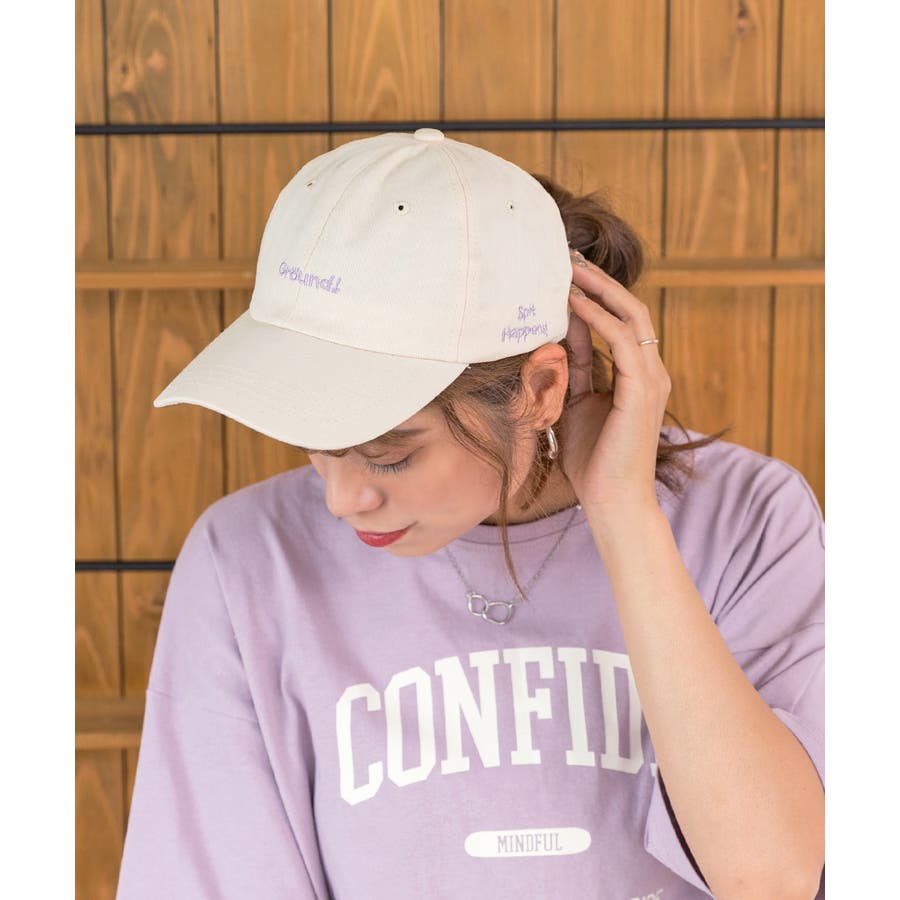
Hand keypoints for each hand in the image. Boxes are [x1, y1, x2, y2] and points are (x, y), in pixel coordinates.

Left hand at [558, 249, 671, 513]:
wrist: (610, 502)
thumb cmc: (592, 460)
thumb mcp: (575, 403)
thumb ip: (574, 368)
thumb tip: (559, 333)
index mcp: (637, 375)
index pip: (619, 322)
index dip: (594, 296)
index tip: (564, 275)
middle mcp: (650, 371)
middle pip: (630, 309)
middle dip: (598, 281)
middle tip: (567, 258)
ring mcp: (651, 379)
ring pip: (630, 316)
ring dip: (598, 290)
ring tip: (567, 269)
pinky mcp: (644, 389)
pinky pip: (621, 340)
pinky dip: (596, 317)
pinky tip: (572, 303)